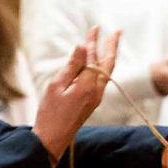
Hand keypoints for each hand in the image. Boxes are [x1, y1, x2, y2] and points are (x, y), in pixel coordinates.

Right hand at [37, 28, 117, 163]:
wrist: (53, 139)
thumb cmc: (50, 114)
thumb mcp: (56, 86)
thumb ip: (72, 66)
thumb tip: (82, 47)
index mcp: (88, 87)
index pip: (94, 59)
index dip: (94, 43)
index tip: (95, 29)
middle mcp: (96, 92)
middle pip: (108, 65)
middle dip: (112, 47)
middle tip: (117, 31)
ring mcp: (96, 98)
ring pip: (105, 72)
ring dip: (106, 56)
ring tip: (108, 42)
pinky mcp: (92, 101)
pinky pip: (99, 79)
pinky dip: (100, 67)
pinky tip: (97, 61)